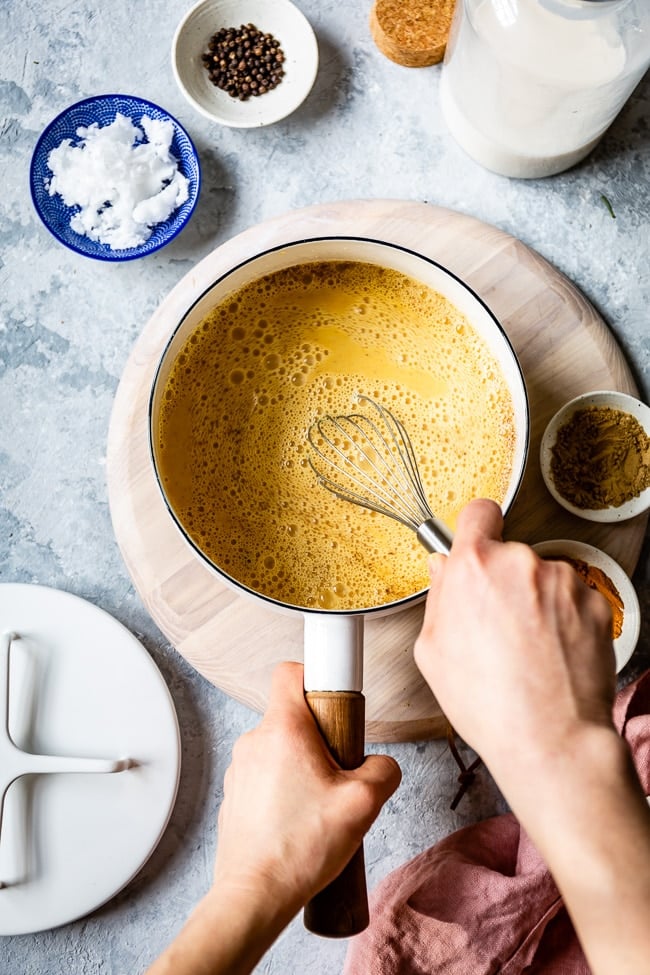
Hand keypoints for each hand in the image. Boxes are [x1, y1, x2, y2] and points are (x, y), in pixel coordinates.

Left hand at [147, 663, 399, 974]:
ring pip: (280, 748)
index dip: (316, 676)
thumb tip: (381, 766)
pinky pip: (266, 776)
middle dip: (320, 737)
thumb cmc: (301, 848)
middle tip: (339, 771)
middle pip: (292, 715)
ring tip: (321, 805)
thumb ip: (383, 771)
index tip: (335, 699)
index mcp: (283, 729)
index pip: (291, 671)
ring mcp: (239, 769)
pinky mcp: (235, 796)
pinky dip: (284, 790)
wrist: (256, 896)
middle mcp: (255, 741)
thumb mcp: (364, 803)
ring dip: (302, 767)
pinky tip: (301, 822)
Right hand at [414, 498, 615, 781]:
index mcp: (473, 567)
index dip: (476, 529)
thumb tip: (445, 569)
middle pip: (509, 554)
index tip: (477, 544)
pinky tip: (553, 654)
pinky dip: (564, 619)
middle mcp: (520, 563)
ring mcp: (562, 580)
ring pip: (542, 578)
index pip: (478, 513)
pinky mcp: (594, 601)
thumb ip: (439, 596)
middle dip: (503, 581)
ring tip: (528, 648)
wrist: (549, 738)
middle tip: (497, 625)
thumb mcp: (432, 650)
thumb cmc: (487, 703)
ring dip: (536, 601)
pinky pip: (572, 599)